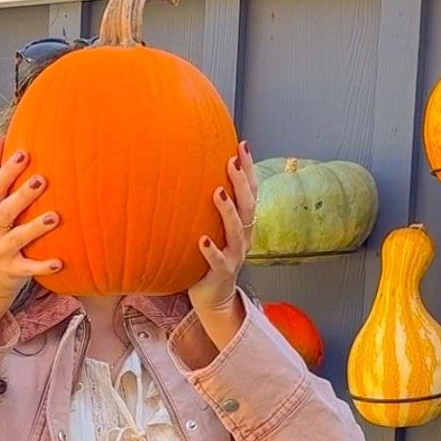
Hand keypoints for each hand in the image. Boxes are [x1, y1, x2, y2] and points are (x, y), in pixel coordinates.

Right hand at [0, 136, 61, 337]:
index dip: (8, 170)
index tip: (24, 154)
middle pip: (5, 210)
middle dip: (22, 196)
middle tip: (41, 180)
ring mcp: (2, 250)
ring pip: (18, 238)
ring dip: (35, 228)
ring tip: (55, 217)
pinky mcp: (13, 270)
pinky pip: (29, 268)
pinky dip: (43, 266)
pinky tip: (60, 263)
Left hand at [187, 141, 254, 347]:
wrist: (214, 296)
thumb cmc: (210, 257)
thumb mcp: (214, 228)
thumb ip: (209, 207)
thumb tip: (189, 173)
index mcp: (244, 224)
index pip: (251, 191)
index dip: (249, 169)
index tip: (242, 144)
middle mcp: (243, 237)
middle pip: (248, 205)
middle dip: (242, 182)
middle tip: (231, 160)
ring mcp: (235, 255)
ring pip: (236, 231)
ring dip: (228, 211)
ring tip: (217, 192)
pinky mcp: (222, 273)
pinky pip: (219, 261)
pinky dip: (211, 250)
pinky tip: (202, 239)